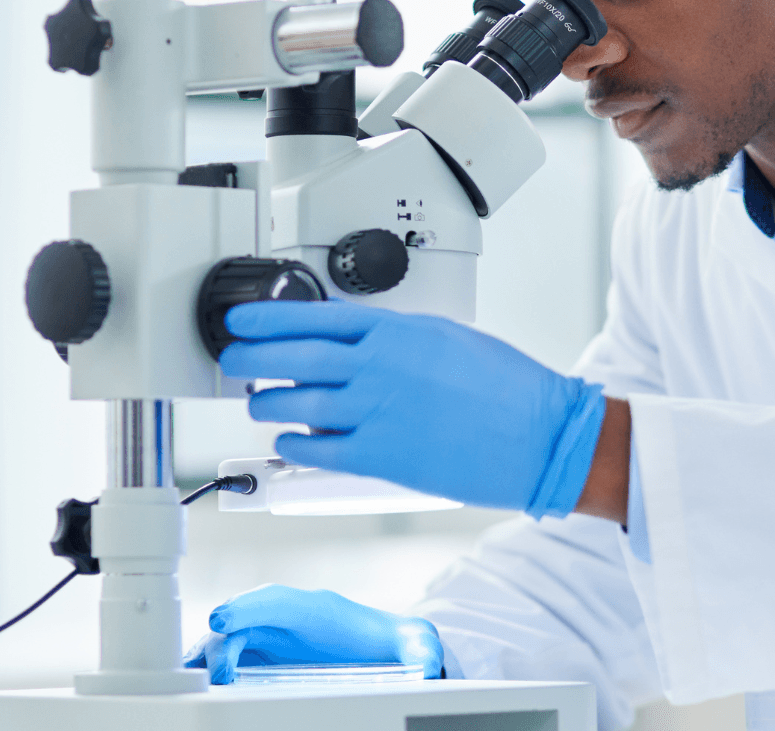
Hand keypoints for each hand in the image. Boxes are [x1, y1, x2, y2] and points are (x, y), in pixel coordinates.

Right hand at [184, 584, 442, 683]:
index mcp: (316, 609)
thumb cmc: (387, 642)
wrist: (383, 646)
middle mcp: (285, 618)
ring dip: (209, 658)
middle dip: (222, 643)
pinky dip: (211, 667)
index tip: (223, 622)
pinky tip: (196, 684)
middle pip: (242, 622)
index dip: (247, 609)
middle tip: (216, 676)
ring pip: (228, 640)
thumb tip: (427, 662)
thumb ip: (420, 649)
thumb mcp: (412, 644)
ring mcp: (268, 635)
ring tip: (196, 681)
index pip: (276, 601)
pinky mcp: (259, 655)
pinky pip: (228, 657)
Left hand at [219, 301, 606, 517]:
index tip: (242, 319)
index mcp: (396, 333)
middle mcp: (379, 368)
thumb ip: (398, 338)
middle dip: (252, 357)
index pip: (313, 318)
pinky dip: (293, 442)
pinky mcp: (380, 457)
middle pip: (292, 357)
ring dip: (268, 401)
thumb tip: (357, 342)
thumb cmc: (507, 387)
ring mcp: (376, 412)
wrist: (541, 434)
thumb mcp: (448, 338)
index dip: (267, 319)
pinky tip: (286, 439)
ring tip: (259, 401)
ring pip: (296, 402)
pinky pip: (317, 449)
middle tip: (233, 358)